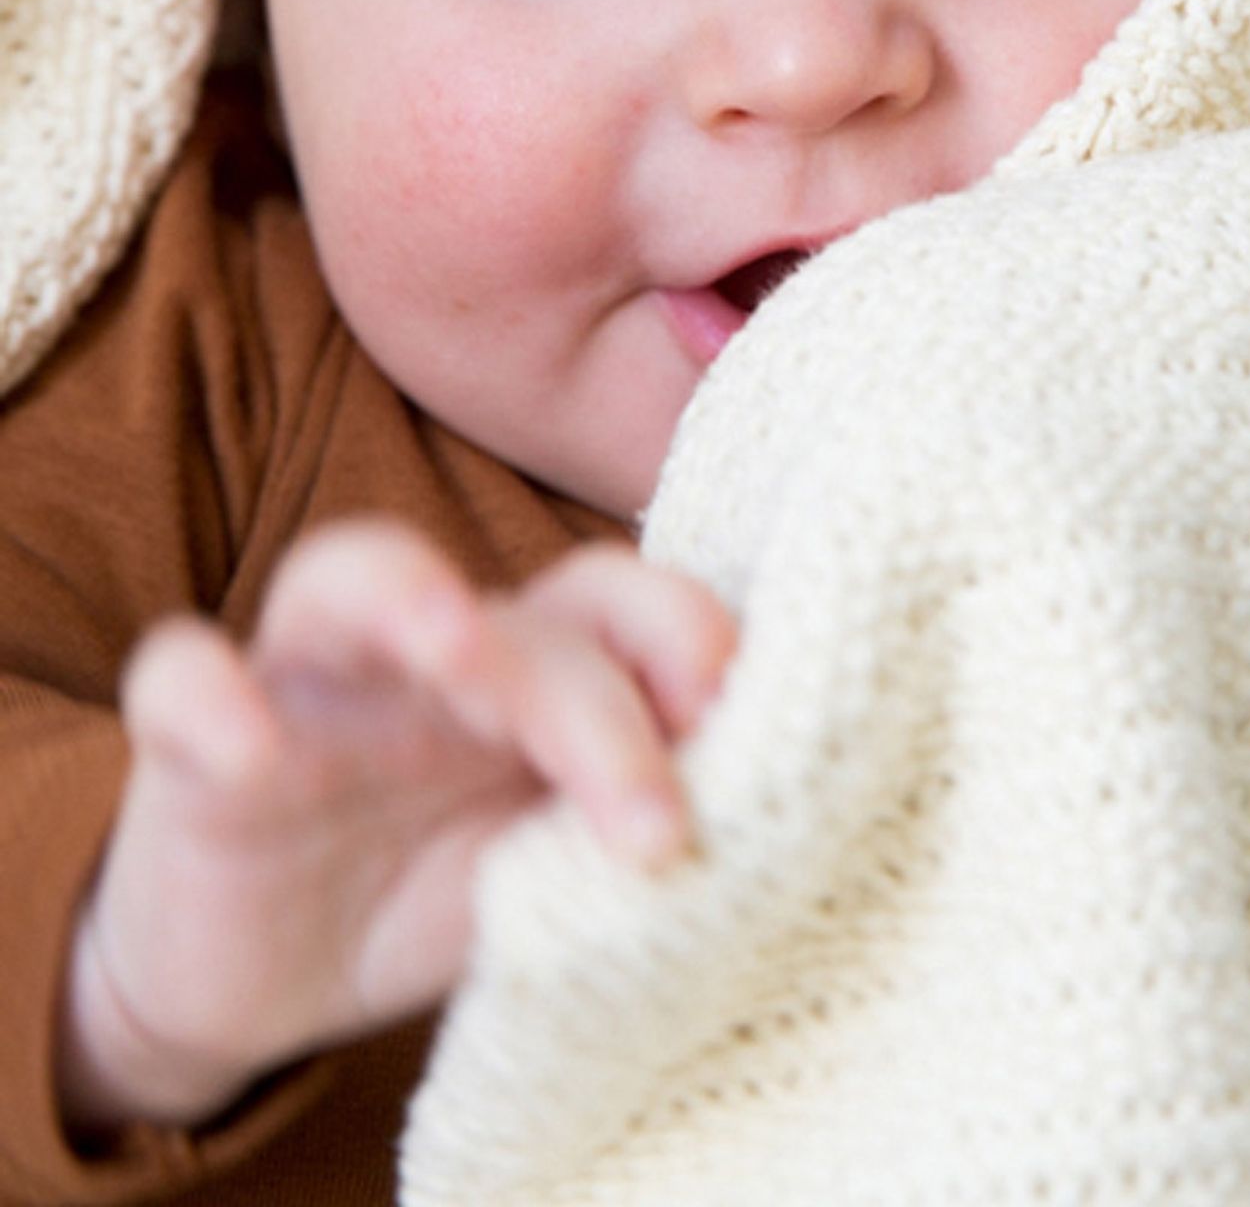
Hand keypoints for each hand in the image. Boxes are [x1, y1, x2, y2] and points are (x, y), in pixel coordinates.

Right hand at [56, 520, 735, 1133]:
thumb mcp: (548, 864)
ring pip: (341, 577)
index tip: (741, 726)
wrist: (267, 976)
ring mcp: (309, 684)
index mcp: (533, 667)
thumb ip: (630, 817)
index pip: (621, 607)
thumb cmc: (435, 882)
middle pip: (520, 614)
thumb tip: (767, 799)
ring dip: (408, 596)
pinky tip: (250, 753)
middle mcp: (429, 651)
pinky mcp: (191, 749)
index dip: (685, 637)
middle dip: (598, 707)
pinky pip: (178, 678)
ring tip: (459, 649)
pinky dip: (207, 698)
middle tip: (655, 826)